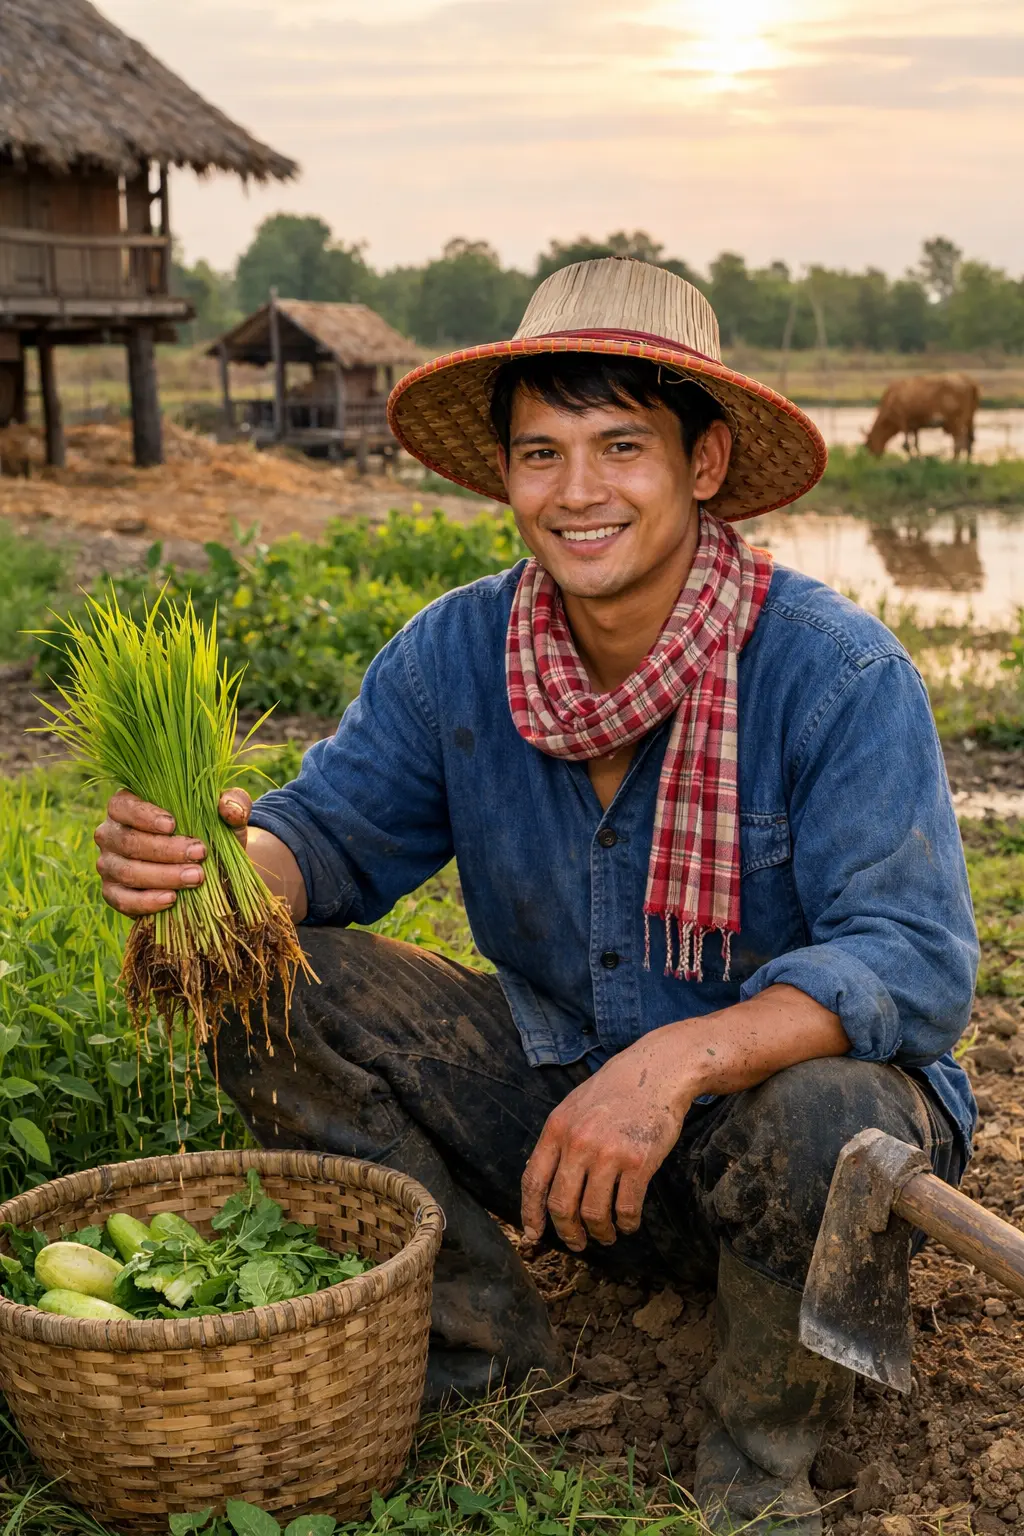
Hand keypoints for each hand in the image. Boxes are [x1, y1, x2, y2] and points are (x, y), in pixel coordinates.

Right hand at [94, 789, 251, 916]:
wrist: (207, 867)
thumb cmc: (209, 831)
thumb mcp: (225, 815)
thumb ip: (234, 802)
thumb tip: (230, 807)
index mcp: (126, 805)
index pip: (122, 806)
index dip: (144, 815)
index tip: (173, 824)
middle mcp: (110, 833)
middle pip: (128, 841)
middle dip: (165, 849)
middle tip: (199, 853)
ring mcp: (109, 864)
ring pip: (127, 871)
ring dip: (162, 875)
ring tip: (196, 877)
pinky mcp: (113, 893)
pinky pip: (122, 900)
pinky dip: (146, 901)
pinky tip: (172, 899)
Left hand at [521, 1030, 693, 1251]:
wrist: (657, 1071)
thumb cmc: (616, 1090)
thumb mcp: (574, 1107)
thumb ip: (559, 1140)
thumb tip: (543, 1180)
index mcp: (557, 1128)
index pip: (534, 1180)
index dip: (531, 1214)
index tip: (533, 1235)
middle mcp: (578, 1142)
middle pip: (561, 1205)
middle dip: (568, 1233)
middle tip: (577, 1244)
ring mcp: (608, 1153)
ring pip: (593, 1213)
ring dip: (599, 1233)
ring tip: (606, 1235)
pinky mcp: (638, 1162)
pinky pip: (625, 1208)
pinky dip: (626, 1224)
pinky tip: (628, 1223)